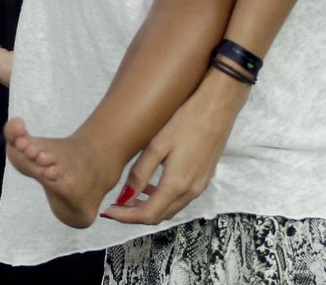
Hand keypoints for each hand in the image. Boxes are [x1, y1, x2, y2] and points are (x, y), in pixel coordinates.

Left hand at [99, 69, 249, 225]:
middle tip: (116, 203)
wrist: (217, 107)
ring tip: (129, 195)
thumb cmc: (184, 121)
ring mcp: (200, 185)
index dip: (126, 217)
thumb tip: (124, 196)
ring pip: (171, 208)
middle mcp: (191, 191)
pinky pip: (181, 197)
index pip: (148, 215)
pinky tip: (152, 183)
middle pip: (160, 216)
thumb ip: (140, 173)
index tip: (108, 211)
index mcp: (176, 185)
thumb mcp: (156, 145)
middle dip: (136, 214)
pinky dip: (163, 197)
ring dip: (150, 207)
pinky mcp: (204, 177)